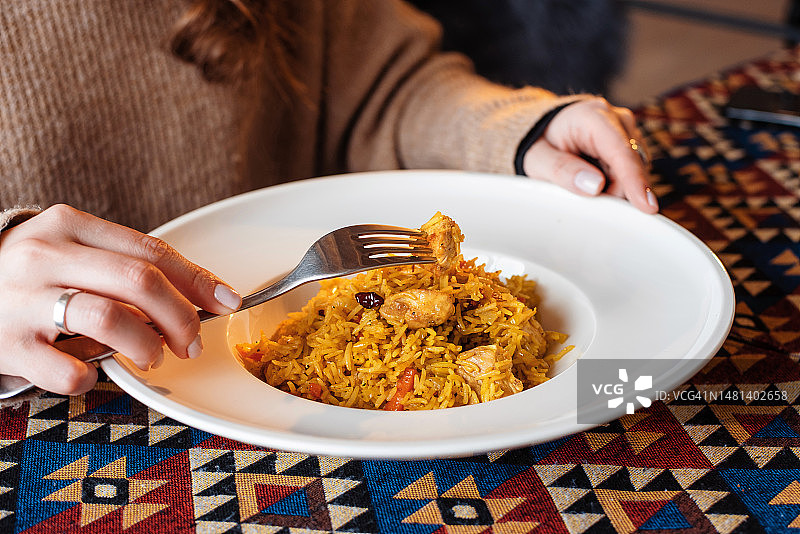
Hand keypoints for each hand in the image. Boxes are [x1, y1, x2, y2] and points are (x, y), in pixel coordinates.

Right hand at [0, 204, 241, 394]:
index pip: (152, 251)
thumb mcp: (77, 252)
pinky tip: (92, 372)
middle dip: (181, 318)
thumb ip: (130, 266)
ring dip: (146, 345)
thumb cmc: (35, 275)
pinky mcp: (7, 344)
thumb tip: (207, 295)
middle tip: (192, 343)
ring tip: (151, 356)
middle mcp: (45, 255)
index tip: (228, 303)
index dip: (198, 281)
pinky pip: (69, 370)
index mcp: (70, 225)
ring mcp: (22, 299)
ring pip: (110, 319)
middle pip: (139, 282)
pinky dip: (93, 378)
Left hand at [522, 96, 657, 213]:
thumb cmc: (540, 142)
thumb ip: (562, 171)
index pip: (621, 152)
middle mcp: (617, 119)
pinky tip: (595, 182)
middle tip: (585, 200)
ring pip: (634, 171)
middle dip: (614, 191)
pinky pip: (630, 172)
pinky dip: (615, 184)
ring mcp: (626, 130)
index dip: (634, 181)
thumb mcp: (538, 159)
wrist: (542, 129)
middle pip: (631, 165)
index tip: (646, 206)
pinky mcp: (629, 144)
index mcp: (593, 117)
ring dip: (614, 188)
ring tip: (584, 184)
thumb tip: (595, 186)